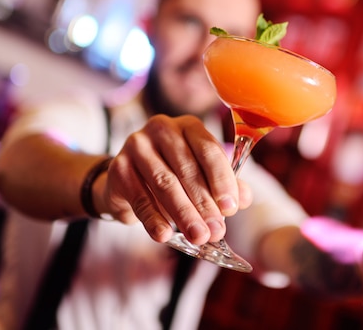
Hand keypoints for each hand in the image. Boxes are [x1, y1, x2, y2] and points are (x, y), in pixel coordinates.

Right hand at [101, 114, 251, 244]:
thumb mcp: (201, 175)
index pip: (209, 150)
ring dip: (184, 214)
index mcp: (189, 126)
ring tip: (198, 236)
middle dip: (204, 204)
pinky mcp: (118, 167)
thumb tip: (244, 200)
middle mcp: (162, 129)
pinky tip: (165, 235)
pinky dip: (153, 219)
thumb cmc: (174, 174)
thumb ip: (225, 184)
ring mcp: (137, 145)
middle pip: (187, 169)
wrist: (127, 179)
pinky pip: (139, 197)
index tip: (231, 208)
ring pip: (165, 184)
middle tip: (216, 230)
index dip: (222, 180)